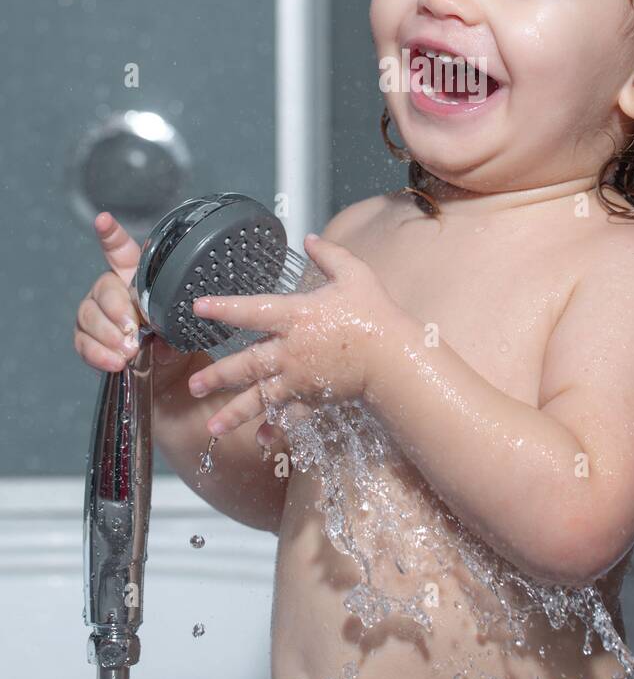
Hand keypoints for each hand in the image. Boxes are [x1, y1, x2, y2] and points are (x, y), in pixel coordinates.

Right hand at [73, 212, 181, 374]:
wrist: (167, 374)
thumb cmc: (174, 339)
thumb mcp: (180, 329)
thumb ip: (171, 325)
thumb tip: (161, 335)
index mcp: (135, 279)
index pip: (120, 252)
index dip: (110, 235)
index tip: (103, 220)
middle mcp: (112, 292)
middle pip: (104, 288)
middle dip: (116, 308)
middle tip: (132, 327)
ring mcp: (96, 315)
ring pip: (89, 315)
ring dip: (108, 334)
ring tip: (127, 350)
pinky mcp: (88, 340)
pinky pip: (84, 342)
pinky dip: (99, 353)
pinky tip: (114, 361)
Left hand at [186, 234, 396, 437]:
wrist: (394, 357)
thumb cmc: (375, 314)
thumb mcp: (354, 274)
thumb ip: (329, 255)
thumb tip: (310, 238)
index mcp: (296, 316)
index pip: (251, 310)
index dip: (222, 308)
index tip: (196, 308)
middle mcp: (290, 350)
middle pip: (246, 365)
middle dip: (217, 377)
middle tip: (195, 385)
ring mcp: (300, 378)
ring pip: (260, 398)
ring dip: (234, 413)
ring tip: (212, 426)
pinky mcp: (315, 397)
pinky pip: (291, 417)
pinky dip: (276, 430)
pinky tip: (261, 440)